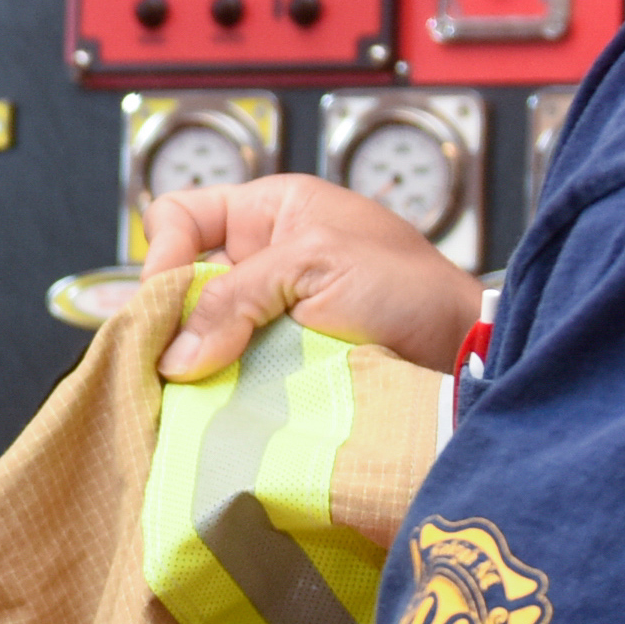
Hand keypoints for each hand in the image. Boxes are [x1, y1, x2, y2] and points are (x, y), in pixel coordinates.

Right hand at [134, 174, 476, 380]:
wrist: (462, 357)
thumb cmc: (410, 290)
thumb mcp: (317, 265)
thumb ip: (238, 296)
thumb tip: (176, 355)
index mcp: (273, 213)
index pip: (182, 215)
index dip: (162, 251)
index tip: (166, 299)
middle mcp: (262, 263)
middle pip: (181, 285)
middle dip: (169, 321)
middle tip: (166, 360)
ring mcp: (268, 319)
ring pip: (198, 338)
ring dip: (191, 365)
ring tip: (184, 393)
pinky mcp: (277, 369)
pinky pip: (227, 377)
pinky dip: (214, 394)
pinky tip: (207, 410)